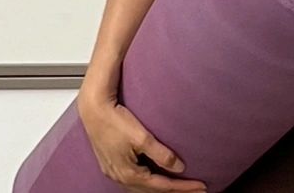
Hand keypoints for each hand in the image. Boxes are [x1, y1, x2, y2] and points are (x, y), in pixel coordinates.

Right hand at [78, 94, 207, 191]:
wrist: (93, 108)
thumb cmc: (114, 119)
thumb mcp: (141, 137)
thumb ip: (161, 154)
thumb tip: (179, 167)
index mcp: (128, 174)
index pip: (162, 187)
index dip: (183, 187)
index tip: (200, 186)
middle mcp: (120, 177)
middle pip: (152, 190)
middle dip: (174, 191)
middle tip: (193, 189)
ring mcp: (114, 171)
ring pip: (142, 186)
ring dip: (161, 187)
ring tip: (178, 185)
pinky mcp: (112, 163)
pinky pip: (134, 179)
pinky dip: (148, 180)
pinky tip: (154, 176)